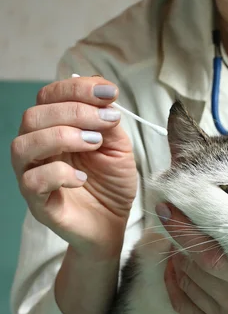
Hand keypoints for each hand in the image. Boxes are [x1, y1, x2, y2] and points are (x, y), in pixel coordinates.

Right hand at [11, 75, 137, 259]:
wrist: (113, 224)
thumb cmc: (111, 185)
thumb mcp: (118, 147)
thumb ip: (108, 122)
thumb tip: (104, 96)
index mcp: (53, 128)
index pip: (49, 97)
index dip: (77, 89)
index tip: (110, 93)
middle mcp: (36, 148)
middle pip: (34, 116)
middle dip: (73, 112)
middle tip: (106, 121)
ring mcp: (32, 175)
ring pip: (23, 145)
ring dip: (61, 136)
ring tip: (94, 144)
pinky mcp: (37, 202)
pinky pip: (32, 181)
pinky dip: (59, 174)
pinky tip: (82, 179)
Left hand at [158, 165, 227, 313]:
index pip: (209, 256)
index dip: (185, 232)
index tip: (169, 208)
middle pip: (193, 269)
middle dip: (179, 242)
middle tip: (173, 218)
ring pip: (187, 286)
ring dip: (177, 261)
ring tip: (178, 240)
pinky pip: (185, 309)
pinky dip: (175, 286)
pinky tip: (176, 268)